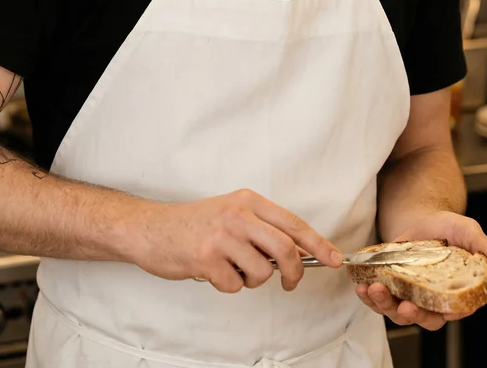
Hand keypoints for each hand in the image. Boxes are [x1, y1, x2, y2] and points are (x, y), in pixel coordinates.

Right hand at [130, 189, 341, 293]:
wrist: (152, 229)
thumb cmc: (195, 224)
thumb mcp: (232, 213)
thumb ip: (263, 228)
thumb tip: (300, 253)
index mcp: (248, 201)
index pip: (293, 223)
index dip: (318, 243)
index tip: (334, 259)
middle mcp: (238, 214)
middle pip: (285, 250)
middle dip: (293, 274)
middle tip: (289, 283)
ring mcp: (222, 235)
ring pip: (261, 273)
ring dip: (251, 280)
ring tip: (232, 268)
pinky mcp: (206, 258)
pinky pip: (235, 285)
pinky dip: (228, 285)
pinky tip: (212, 271)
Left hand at [355, 210, 486, 330]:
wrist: (424, 218)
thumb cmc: (449, 227)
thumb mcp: (467, 230)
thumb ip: (480, 244)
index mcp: (455, 292)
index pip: (450, 312)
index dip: (437, 314)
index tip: (420, 308)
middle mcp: (433, 300)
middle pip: (422, 318)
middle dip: (409, 315)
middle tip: (401, 306)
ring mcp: (411, 295)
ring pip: (397, 311)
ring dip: (384, 305)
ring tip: (372, 290)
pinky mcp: (393, 287)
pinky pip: (380, 298)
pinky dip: (369, 295)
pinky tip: (361, 286)